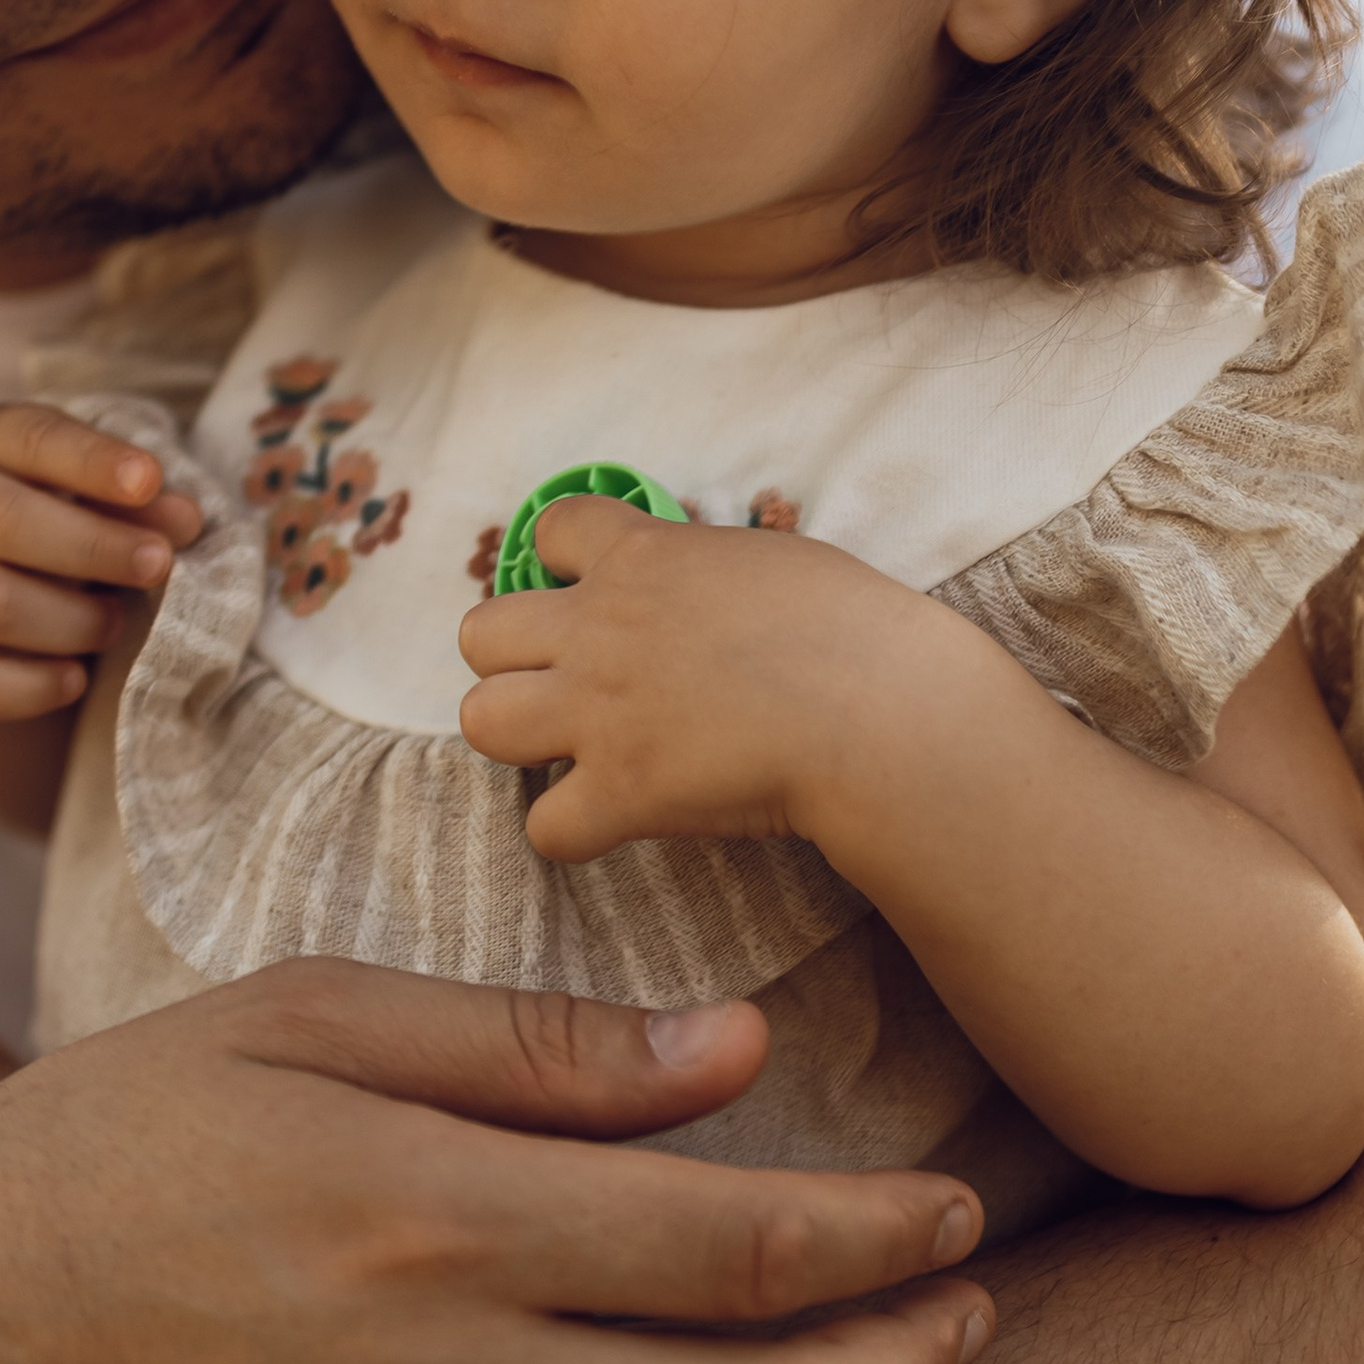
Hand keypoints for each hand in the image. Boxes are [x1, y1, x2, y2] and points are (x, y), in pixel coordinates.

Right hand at [0, 401, 204, 723]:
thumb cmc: (46, 516)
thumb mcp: (86, 489)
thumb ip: (136, 500)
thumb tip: (185, 520)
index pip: (33, 440)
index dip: (93, 461)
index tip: (150, 479)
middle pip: (5, 524)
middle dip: (94, 547)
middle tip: (157, 565)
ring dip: (71, 621)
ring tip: (117, 623)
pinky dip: (28, 687)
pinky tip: (75, 679)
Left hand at [458, 492, 913, 863]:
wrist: (883, 710)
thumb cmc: (854, 628)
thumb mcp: (769, 560)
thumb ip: (704, 570)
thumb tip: (698, 589)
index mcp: (641, 557)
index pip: (550, 530)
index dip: (564, 567)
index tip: (595, 595)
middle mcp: (600, 628)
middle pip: (480, 633)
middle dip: (517, 660)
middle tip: (573, 685)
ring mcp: (600, 711)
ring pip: (482, 720)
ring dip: (522, 738)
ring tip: (577, 751)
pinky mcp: (621, 792)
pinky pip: (544, 828)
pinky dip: (575, 832)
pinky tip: (615, 823)